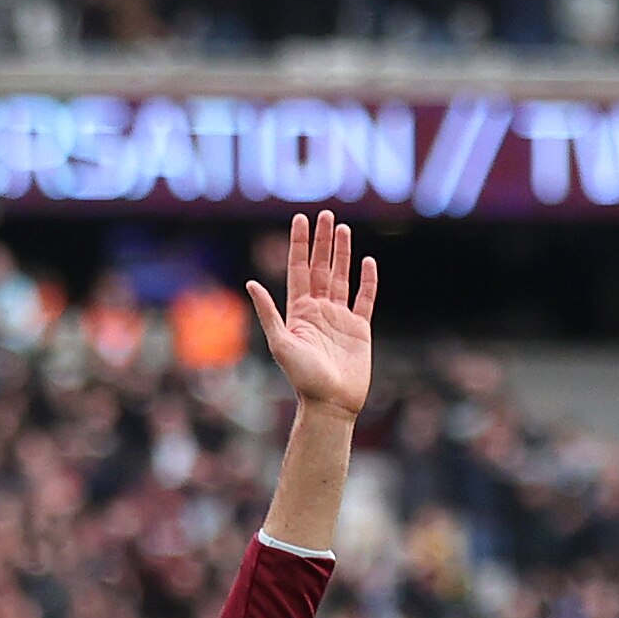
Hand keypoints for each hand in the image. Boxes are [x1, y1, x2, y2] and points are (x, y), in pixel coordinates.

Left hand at [248, 210, 376, 418]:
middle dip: (322, 241)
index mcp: (298, 312)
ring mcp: (340, 318)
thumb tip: (250, 283)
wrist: (331, 403)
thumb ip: (268, 313)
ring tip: (343, 229)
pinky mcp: (360, 328)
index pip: (299, 270)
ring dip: (343, 253)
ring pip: (342, 277)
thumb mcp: (280, 344)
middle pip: (321, 267)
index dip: (300, 244)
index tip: (301, 220)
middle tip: (326, 215)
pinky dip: (367, 280)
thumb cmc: (303, 378)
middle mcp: (318, 310)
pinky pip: (365, 298)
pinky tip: (367, 262)